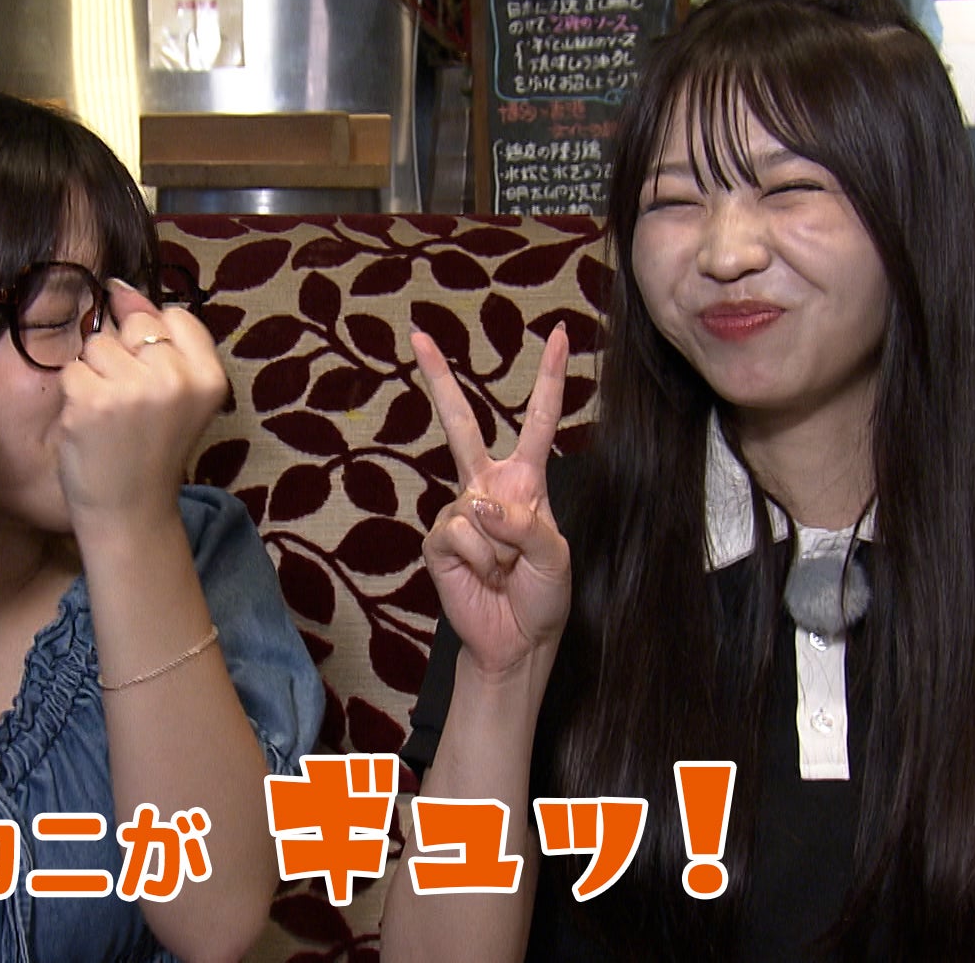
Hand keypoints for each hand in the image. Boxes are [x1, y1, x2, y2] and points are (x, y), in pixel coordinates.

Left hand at [57, 281, 227, 519]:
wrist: (131, 511)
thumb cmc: (152, 449)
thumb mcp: (179, 393)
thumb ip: (160, 337)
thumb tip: (120, 285)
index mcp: (209, 377)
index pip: (175, 316)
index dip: (156, 342)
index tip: (155, 379)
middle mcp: (177, 379)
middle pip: (135, 324)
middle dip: (125, 354)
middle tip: (133, 405)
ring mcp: (134, 390)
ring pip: (98, 344)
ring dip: (96, 374)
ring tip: (111, 415)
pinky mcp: (93, 402)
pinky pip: (73, 369)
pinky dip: (74, 394)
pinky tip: (90, 424)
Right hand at [412, 324, 571, 682]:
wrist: (516, 641)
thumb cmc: (544, 596)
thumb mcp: (555, 557)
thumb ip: (526, 524)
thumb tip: (480, 506)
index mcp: (526, 482)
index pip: (538, 420)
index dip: (549, 378)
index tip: (557, 333)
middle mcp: (488, 488)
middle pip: (461, 424)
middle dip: (438, 379)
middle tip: (417, 335)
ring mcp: (459, 512)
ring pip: (473, 507)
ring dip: (500, 548)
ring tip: (507, 571)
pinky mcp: (437, 541)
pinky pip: (456, 533)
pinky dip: (479, 559)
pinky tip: (484, 576)